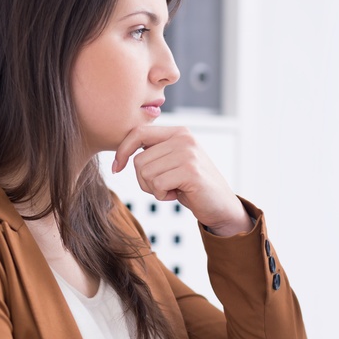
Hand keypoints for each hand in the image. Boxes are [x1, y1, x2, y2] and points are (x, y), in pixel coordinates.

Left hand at [112, 125, 252, 235]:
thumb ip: (155, 151)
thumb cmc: (192, 186)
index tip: (117, 167)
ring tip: (172, 189)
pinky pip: (156, 184)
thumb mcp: (173, 162)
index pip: (138, 133)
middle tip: (163, 186)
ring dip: (153, 189)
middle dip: (144, 180)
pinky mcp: (190, 171)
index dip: (122, 151)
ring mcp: (188, 153)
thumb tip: (122, 149)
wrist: (221, 205)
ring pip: (146, 173)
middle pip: (139, 159)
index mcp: (178, 132)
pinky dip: (162, 195)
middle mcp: (184, 138)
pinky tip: (177, 195)